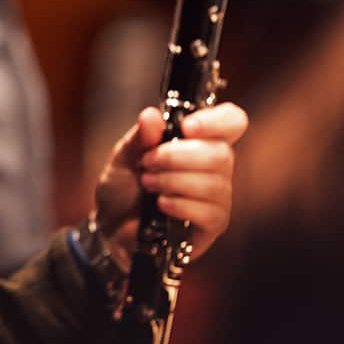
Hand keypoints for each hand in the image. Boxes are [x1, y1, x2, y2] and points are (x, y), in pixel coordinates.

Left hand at [93, 103, 246, 264]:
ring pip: (214, 184)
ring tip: (147, 183)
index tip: (186, 127)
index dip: (216, 121)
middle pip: (221, 154)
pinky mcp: (213, 225)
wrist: (112, 227)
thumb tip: (151, 116)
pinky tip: (161, 204)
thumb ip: (139, 137)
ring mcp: (218, 197)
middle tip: (147, 163)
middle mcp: (216, 166)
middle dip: (177, 157)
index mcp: (199, 140)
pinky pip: (210, 212)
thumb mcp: (123, 157)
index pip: (231, 121)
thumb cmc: (123, 187)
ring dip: (173, 181)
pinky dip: (180, 205)